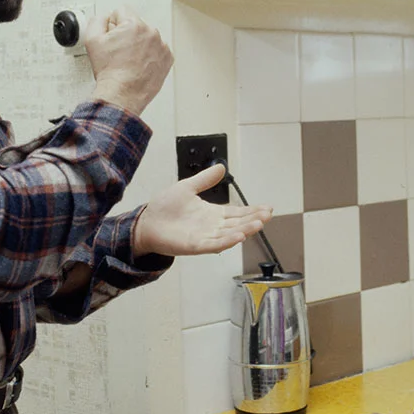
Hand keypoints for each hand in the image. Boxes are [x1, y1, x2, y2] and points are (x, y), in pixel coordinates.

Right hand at [84, 9, 172, 117]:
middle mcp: (151, 33)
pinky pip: (157, 49)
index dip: (113, 24)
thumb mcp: (92, 40)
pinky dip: (149, 55)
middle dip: (127, 34)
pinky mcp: (167, 58)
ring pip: (147, 37)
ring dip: (139, 44)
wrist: (122, 94)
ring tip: (128, 60)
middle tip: (118, 51)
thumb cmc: (110, 72)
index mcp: (134, 25)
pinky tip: (139, 65)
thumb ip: (97, 20)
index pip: (122, 11)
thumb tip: (105, 17)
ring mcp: (161, 46)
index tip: (112, 36)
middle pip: (135, 24)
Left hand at [130, 164, 272, 257]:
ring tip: (258, 224)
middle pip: (238, 224)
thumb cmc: (164, 208)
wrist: (146, 222)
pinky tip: (238, 236)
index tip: (267, 208)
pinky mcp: (194, 245)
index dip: (252, 211)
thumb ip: (205, 179)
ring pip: (230, 235)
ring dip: (245, 230)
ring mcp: (204, 237)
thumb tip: (221, 167)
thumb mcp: (187, 187)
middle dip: (253, 219)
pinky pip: (214, 244)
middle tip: (268, 215)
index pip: (237, 213)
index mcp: (212, 214)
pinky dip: (227, 241)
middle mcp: (212, 227)